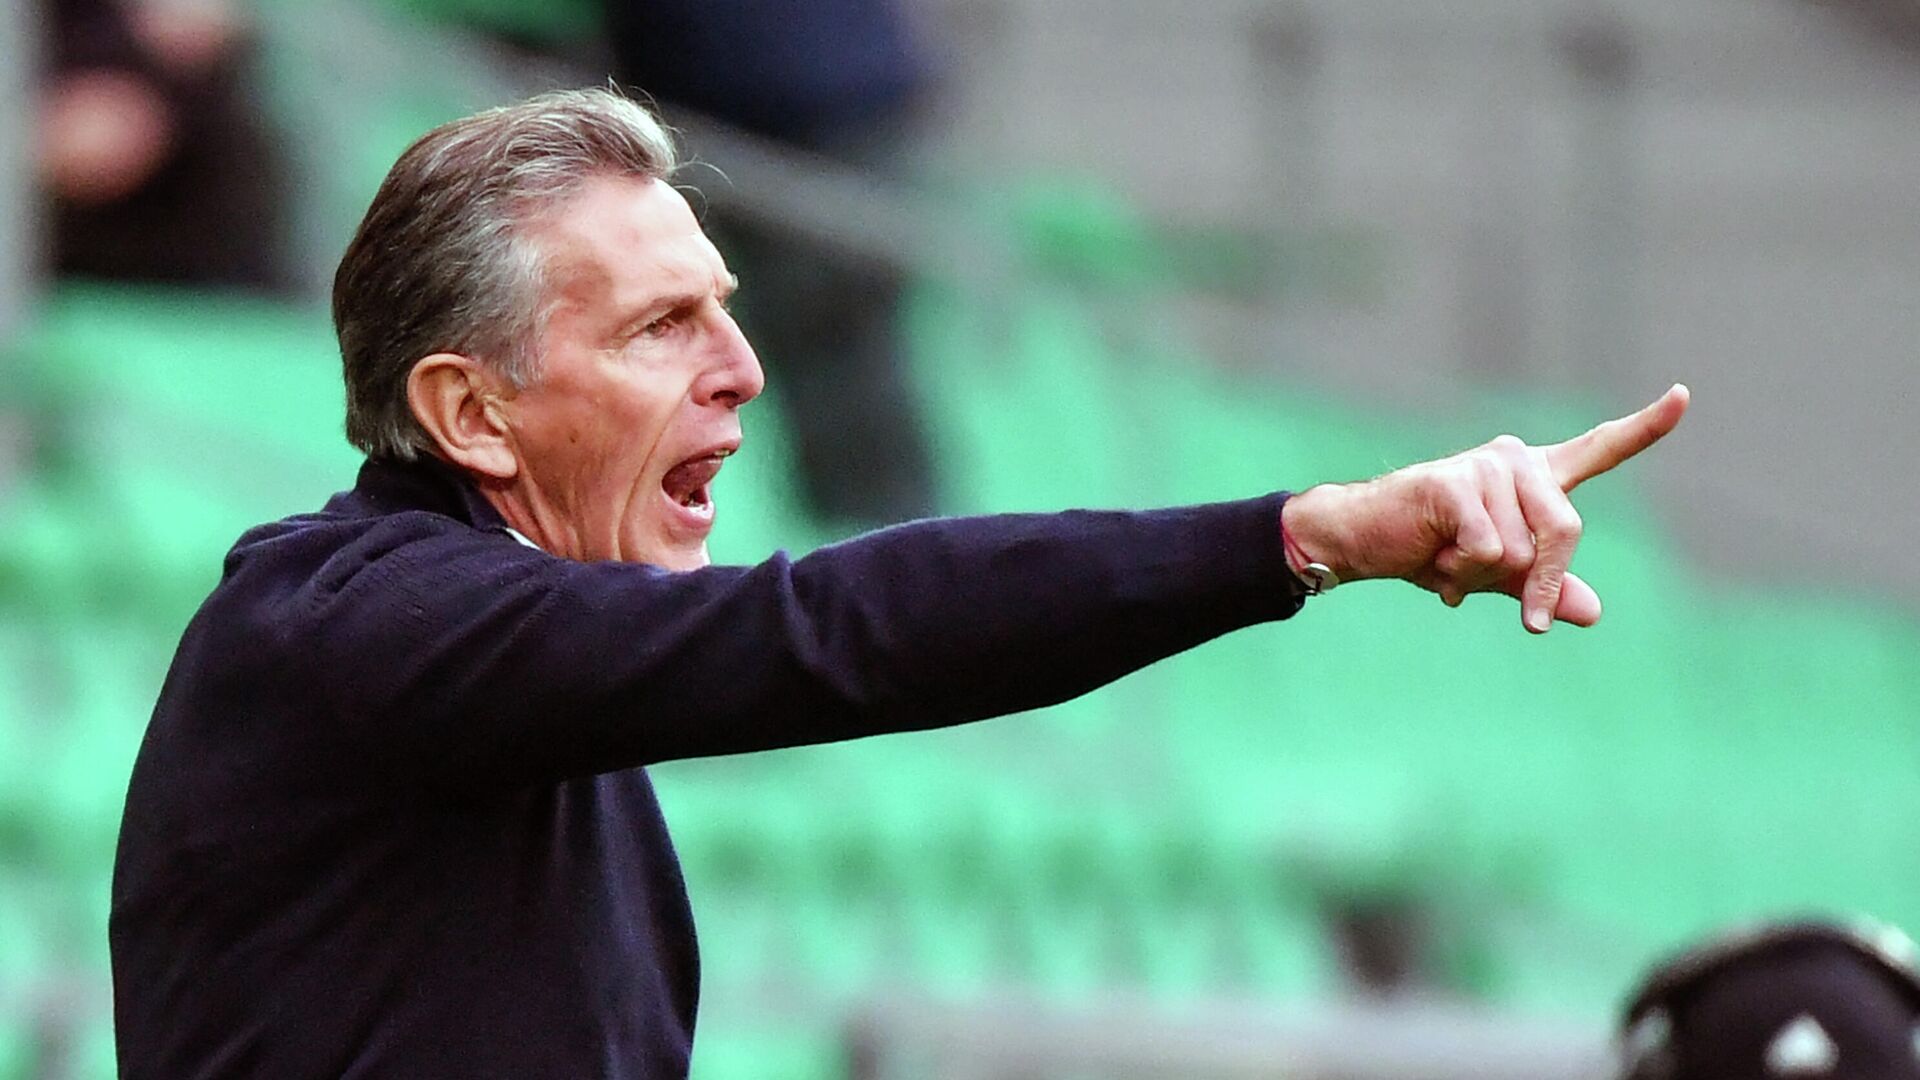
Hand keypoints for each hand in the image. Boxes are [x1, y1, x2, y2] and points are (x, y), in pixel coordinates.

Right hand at [1280, 384, 1690, 632]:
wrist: (1360, 542)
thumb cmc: (1428, 551)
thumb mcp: (1497, 576)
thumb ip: (1545, 587)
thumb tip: (1592, 613)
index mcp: (1534, 477)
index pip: (1600, 449)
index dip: (1646, 426)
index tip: (1685, 396)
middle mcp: (1516, 460)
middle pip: (1565, 529)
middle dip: (1540, 581)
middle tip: (1519, 614)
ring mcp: (1485, 466)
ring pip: (1521, 549)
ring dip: (1480, 574)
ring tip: (1444, 558)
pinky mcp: (1454, 482)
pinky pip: (1488, 548)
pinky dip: (1459, 569)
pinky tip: (1430, 553)